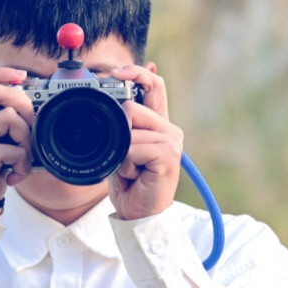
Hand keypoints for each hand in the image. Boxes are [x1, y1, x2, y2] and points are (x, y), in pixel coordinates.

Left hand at [107, 65, 182, 219]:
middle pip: (133, 107)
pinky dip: (126, 164)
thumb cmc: (130, 183)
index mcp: (158, 124)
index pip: (154, 84)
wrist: (138, 214)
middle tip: (125, 158)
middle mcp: (169, 129)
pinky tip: (135, 175)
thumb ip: (123, 124)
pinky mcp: (168, 155)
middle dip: (119, 133)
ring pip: (130, 129)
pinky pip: (133, 148)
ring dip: (121, 154)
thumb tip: (122, 98)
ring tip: (131, 170)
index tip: (116, 72)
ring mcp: (171, 142)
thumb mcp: (121, 148)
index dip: (136, 73)